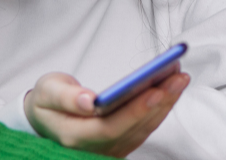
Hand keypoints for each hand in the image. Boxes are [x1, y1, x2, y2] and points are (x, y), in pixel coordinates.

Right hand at [23, 71, 189, 156]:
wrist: (46, 119)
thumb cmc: (46, 102)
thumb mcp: (46, 92)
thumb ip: (66, 97)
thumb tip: (89, 100)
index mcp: (74, 136)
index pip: (110, 127)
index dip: (135, 111)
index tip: (155, 90)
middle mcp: (95, 148)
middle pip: (134, 127)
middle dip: (159, 101)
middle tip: (178, 75)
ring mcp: (111, 149)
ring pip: (144, 128)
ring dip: (166, 102)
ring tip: (180, 75)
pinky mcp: (122, 143)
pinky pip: (146, 127)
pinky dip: (161, 107)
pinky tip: (172, 87)